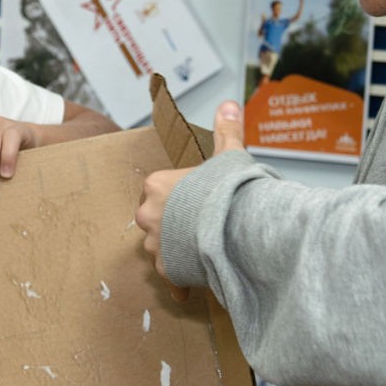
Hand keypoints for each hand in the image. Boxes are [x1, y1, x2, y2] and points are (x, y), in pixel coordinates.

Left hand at [135, 102, 243, 301]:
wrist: (235, 229)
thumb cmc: (228, 191)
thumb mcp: (228, 156)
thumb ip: (226, 131)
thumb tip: (229, 105)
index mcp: (157, 186)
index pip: (156, 190)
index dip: (176, 196)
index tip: (193, 201)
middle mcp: (150, 216)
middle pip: (154, 220)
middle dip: (172, 224)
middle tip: (197, 226)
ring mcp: (156, 245)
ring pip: (160, 249)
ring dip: (176, 251)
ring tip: (201, 251)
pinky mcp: (168, 270)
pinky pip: (171, 276)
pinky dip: (181, 280)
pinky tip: (196, 281)